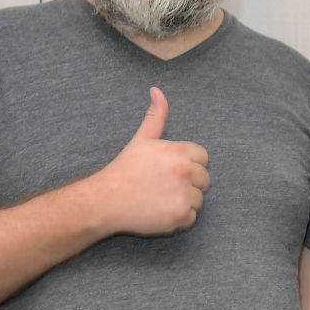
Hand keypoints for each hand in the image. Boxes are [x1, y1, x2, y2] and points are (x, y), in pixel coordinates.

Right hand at [91, 86, 209, 235]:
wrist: (105, 200)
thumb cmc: (124, 170)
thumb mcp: (141, 140)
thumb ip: (156, 116)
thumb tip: (157, 90)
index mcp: (178, 151)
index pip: (203, 157)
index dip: (188, 164)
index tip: (170, 171)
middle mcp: (184, 171)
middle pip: (204, 179)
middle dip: (188, 183)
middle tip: (163, 186)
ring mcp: (183, 194)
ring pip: (198, 199)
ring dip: (184, 201)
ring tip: (160, 199)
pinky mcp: (180, 216)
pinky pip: (192, 218)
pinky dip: (179, 218)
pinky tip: (160, 212)